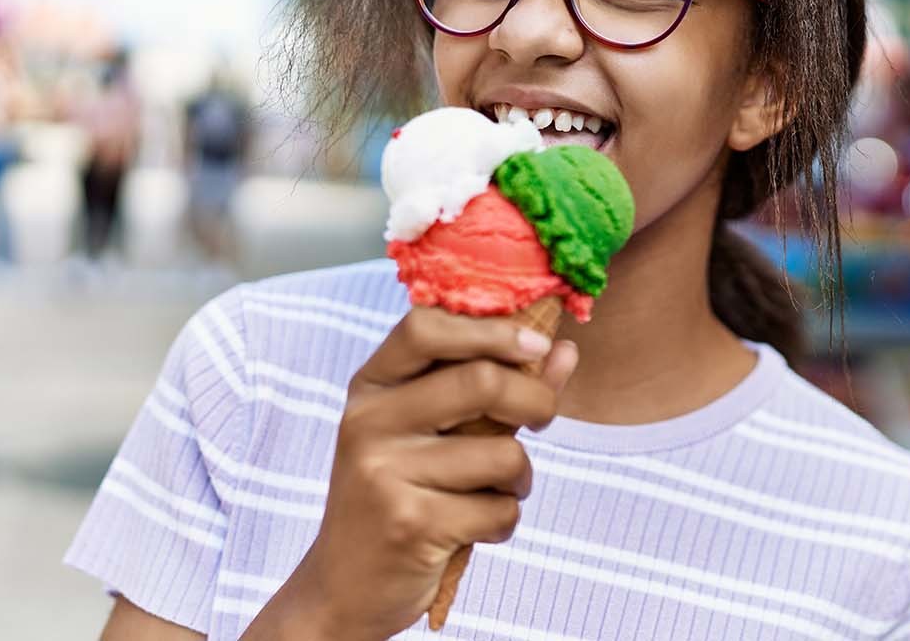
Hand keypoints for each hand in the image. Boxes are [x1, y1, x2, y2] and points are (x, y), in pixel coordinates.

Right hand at [243, 307, 578, 640]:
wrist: (345, 585)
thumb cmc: (404, 494)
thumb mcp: (436, 431)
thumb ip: (498, 386)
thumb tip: (564, 350)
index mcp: (371, 387)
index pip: (424, 325)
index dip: (492, 329)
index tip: (536, 344)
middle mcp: (369, 422)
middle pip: (482, 380)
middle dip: (536, 400)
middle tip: (542, 419)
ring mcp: (383, 473)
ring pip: (503, 453)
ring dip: (520, 478)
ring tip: (498, 490)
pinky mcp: (408, 524)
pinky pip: (498, 509)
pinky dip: (504, 521)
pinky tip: (476, 528)